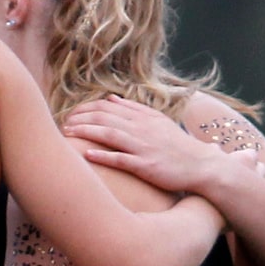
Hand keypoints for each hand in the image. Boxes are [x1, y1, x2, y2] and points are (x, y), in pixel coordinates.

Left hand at [63, 97, 264, 194]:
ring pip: (109, 134)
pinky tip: (85, 154)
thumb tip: (111, 99)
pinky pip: (121, 159)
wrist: (201, 166)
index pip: (110, 107)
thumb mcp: (157, 122)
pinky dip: (102, 155)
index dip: (88, 108)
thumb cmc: (177, 147)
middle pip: (105, 117)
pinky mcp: (146, 165)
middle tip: (63, 122)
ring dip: (86, 132)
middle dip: (81, 118)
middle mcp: (143, 128)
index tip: (72, 113)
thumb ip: (134, 110)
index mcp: (144, 117)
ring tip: (67, 133)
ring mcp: (144, 146)